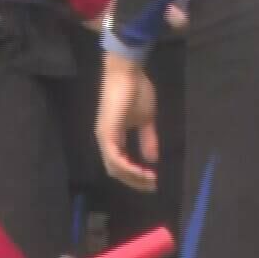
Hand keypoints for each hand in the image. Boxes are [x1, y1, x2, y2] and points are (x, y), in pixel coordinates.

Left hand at [96, 53, 158, 191]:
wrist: (127, 72)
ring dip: (133, 177)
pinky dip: (128, 168)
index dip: (136, 175)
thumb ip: (147, 139)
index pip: (121, 164)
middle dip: (135, 181)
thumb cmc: (136, 90)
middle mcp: (106, 140)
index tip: (154, 180)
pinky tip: (142, 172)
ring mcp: (104, 137)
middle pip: (116, 170)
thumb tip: (152, 159)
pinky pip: (115, 159)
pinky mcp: (106, 133)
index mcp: (114, 137)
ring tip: (150, 180)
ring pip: (114, 168)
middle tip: (152, 186)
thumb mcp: (146, 119)